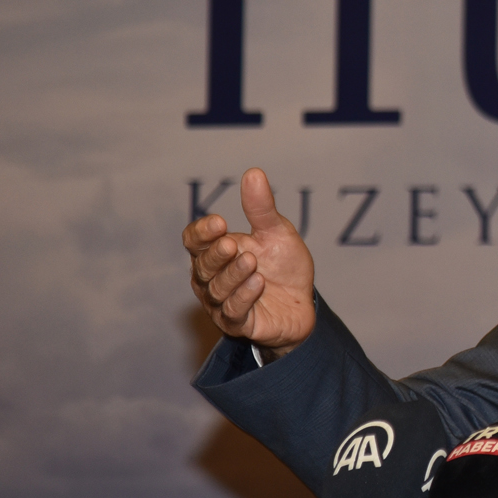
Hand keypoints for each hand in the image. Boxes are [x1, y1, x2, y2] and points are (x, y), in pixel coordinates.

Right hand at [183, 167, 315, 359]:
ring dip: (233, 274)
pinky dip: (243, 297)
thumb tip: (254, 173)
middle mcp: (212, 278)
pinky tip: (258, 283)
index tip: (219, 222)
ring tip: (251, 261)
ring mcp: (222, 303)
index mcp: (215, 252)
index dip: (201, 232)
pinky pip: (233, 312)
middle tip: (231, 243)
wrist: (303, 303)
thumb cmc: (283, 267)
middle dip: (216, 254)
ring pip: (216, 289)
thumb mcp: (276, 233)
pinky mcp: (238, 324)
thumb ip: (261, 208)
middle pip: (202, 265)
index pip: (194, 241)